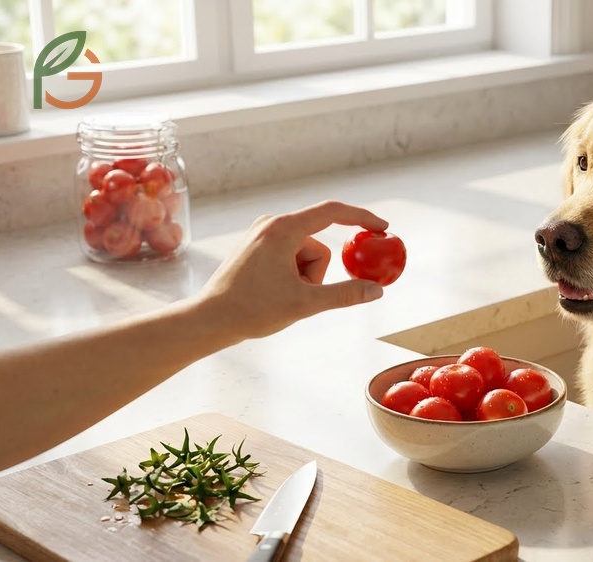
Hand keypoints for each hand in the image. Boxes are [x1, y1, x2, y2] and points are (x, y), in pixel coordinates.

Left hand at [196, 200, 388, 339]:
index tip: (382, 228)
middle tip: (298, 296)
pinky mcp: (256, 245)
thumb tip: (376, 290)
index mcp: (283, 229)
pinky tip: (272, 291)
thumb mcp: (305, 304)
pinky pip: (290, 256)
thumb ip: (345, 294)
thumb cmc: (252, 310)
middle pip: (319, 244)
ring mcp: (262, 233)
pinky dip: (292, 275)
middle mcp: (271, 223)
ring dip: (304, 277)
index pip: (333, 212)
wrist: (209, 320)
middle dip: (317, 274)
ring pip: (305, 253)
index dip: (362, 218)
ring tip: (281, 296)